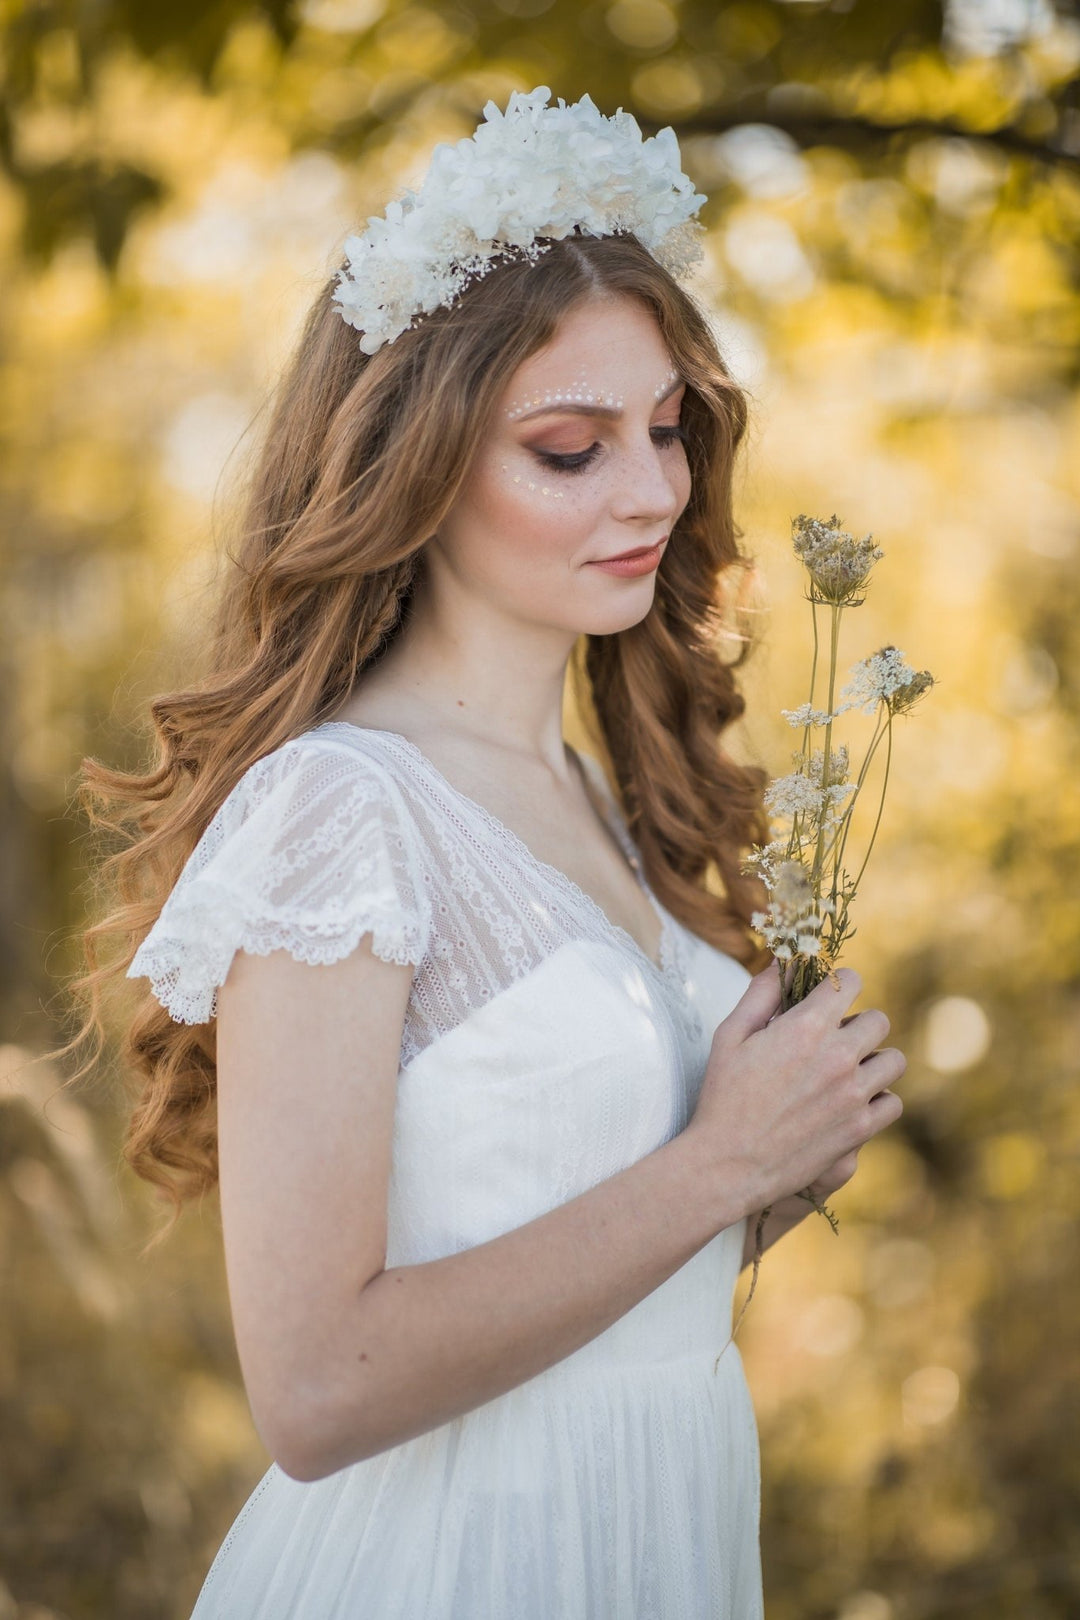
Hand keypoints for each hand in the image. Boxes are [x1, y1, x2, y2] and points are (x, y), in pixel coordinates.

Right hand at [686, 961, 905, 1217]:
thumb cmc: (723, 1096)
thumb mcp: (730, 1035)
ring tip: (849, 1071)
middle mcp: (838, 1056)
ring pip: (893, 1061)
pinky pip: (892, 1103)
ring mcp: (853, 1094)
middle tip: (835, 1039)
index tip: (831, 996)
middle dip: (858, 1024)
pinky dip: (877, 1100)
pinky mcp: (859, 1129)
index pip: (851, 982)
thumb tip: (784, 963)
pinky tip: (853, 1102)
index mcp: (806, 1027)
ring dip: (874, 1060)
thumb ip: (761, 993)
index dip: (841, 984)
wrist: (728, 1163)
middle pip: (878, 1021)